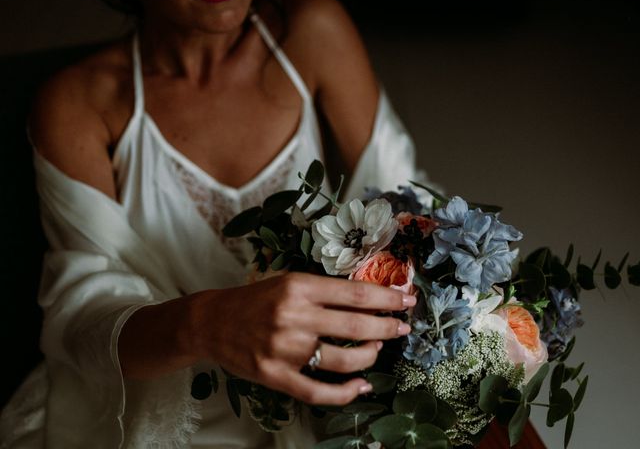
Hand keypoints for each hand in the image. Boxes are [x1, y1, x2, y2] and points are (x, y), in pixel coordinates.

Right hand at [189, 272, 415, 405]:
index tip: (407, 300)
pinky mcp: (276, 376)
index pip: (356, 294)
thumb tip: (369, 300)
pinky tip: (363, 387)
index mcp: (299, 288)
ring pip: (345, 361)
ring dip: (370, 356)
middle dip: (388, 328)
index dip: (387, 298)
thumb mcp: (289, 282)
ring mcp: (285, 350)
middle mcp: (294, 317)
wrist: (212, 322)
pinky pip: (320, 391)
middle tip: (403, 327)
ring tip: (377, 349)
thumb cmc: (255, 300)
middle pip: (357, 328)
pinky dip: (347, 393)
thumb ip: (324, 291)